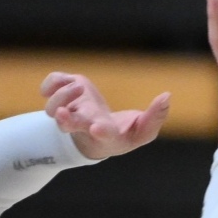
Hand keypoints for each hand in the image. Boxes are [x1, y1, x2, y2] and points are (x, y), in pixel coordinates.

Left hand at [40, 71, 170, 159]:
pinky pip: (49, 88)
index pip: (104, 136)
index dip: (101, 132)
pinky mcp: (65, 96)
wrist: (96, 133)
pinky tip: (66, 80)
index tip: (98, 128)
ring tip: (80, 87)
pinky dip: (52, 82)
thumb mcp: (144, 130)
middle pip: (70, 127)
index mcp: (107, 135)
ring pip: (52, 107)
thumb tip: (167, 96)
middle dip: (66, 120)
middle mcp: (85, 126)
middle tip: (61, 114)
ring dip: (63, 94)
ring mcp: (72, 111)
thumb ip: (156, 116)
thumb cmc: (124, 133)